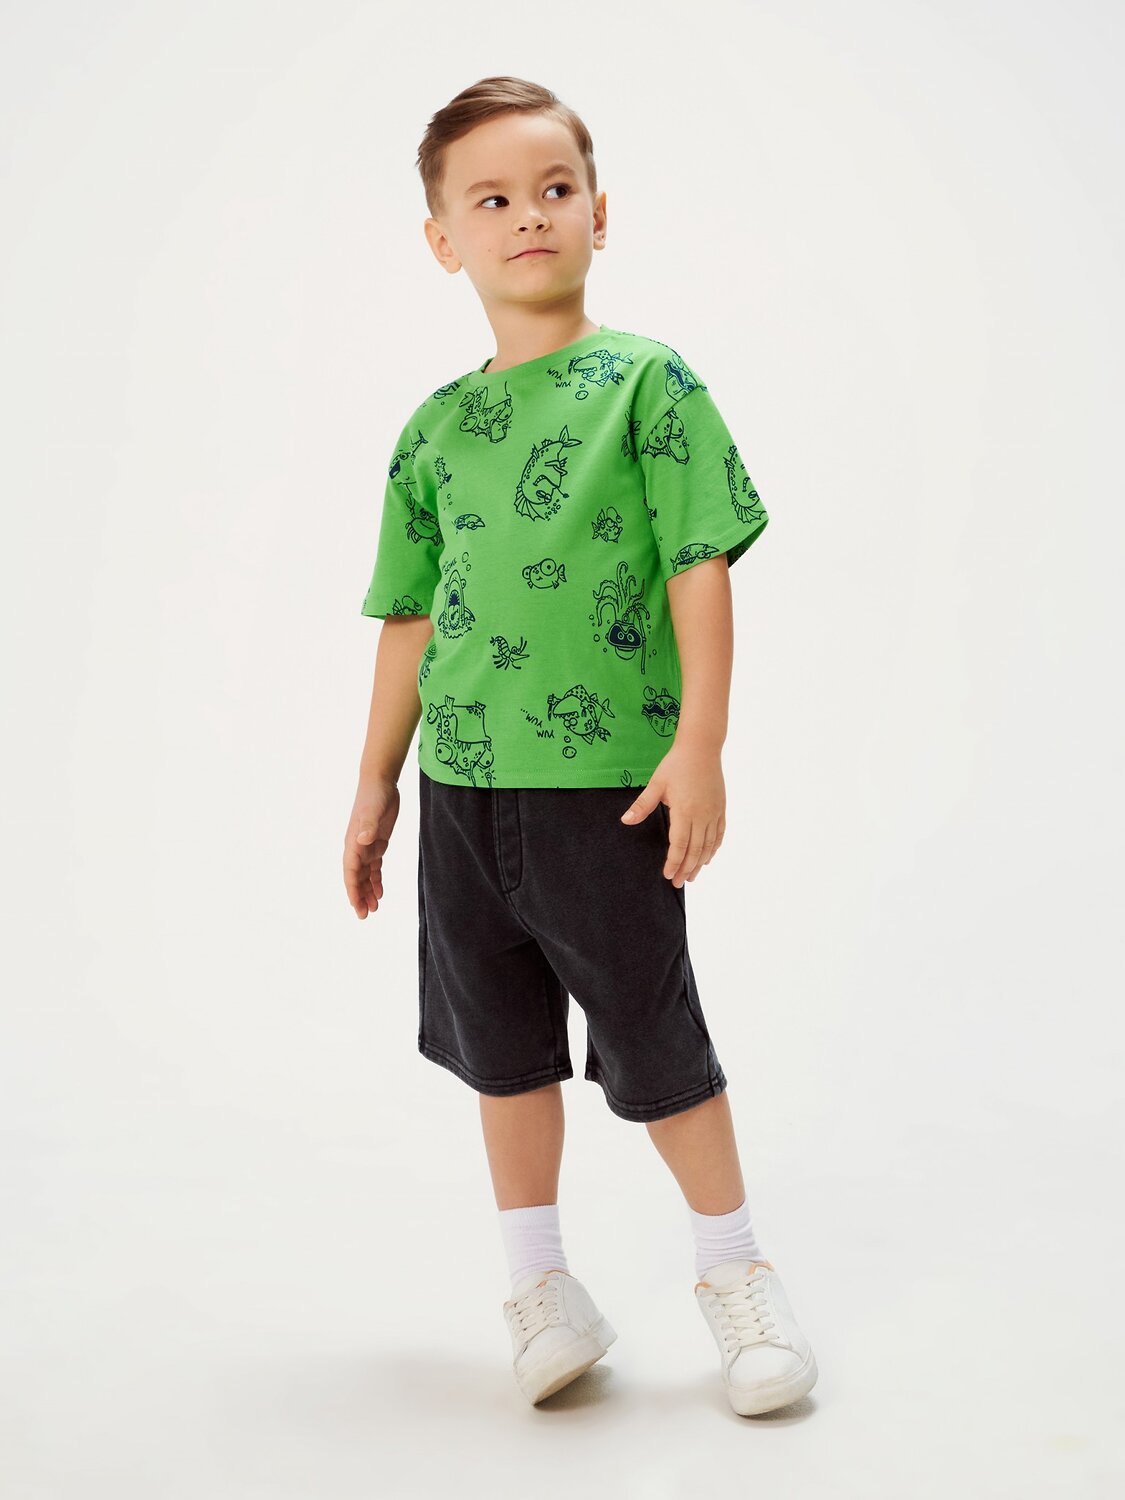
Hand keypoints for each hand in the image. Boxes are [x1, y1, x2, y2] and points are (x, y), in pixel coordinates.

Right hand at [344, 776, 399, 917]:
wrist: (380, 782)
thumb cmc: (374, 795)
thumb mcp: (373, 810)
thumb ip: (368, 825)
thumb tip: (363, 840)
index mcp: (352, 843)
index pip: (350, 872)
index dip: (353, 891)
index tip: (357, 906)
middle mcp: (356, 847)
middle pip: (355, 878)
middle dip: (359, 897)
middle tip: (365, 916)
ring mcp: (366, 846)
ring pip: (365, 875)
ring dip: (368, 892)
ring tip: (374, 909)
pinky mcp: (377, 843)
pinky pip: (374, 867)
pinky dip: (376, 880)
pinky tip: (381, 893)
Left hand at [620, 743, 725, 885]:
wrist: (701, 748)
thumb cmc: (676, 764)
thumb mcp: (656, 784)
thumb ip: (642, 805)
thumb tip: (625, 821)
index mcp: (684, 811)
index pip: (679, 845)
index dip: (674, 863)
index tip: (667, 875)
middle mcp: (702, 815)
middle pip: (695, 850)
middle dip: (686, 869)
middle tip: (678, 883)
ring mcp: (714, 812)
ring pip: (708, 845)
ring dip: (700, 863)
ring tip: (692, 876)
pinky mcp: (721, 808)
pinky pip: (719, 834)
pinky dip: (713, 848)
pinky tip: (708, 857)